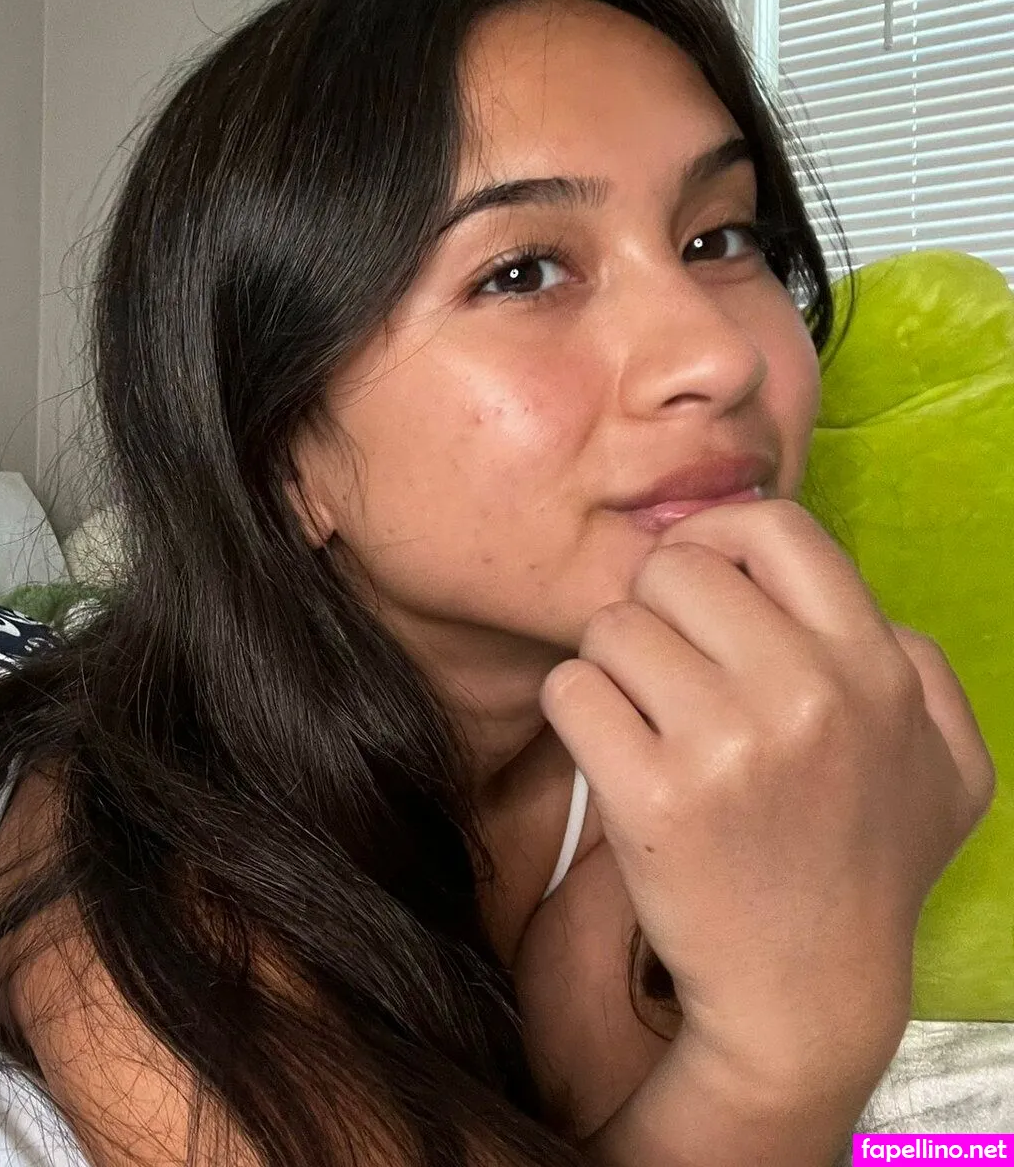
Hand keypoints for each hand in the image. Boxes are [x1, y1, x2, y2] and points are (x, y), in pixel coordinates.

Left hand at [540, 497, 995, 1088]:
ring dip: (613, 667)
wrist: (806, 991)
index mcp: (874, 667)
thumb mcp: (947, 763)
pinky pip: (570, 689)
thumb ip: (916, 663)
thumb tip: (850, 598)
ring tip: (648, 723)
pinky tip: (614, 753)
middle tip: (668, 673)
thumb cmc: (868, 866)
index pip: (774, 525)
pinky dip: (577, 713)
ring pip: (611, 626)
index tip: (701, 585)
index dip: (718, 538)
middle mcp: (806, 692)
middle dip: (655, 611)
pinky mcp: (650, 794)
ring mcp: (726, 744)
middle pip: (673, 569)